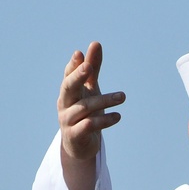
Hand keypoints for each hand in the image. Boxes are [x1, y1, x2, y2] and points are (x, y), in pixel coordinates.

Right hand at [58, 41, 124, 164]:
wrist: (79, 145)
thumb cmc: (85, 112)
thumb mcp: (90, 90)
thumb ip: (93, 69)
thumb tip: (96, 43)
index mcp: (68, 91)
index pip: (68, 75)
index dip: (73, 65)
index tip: (80, 53)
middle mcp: (65, 103)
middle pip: (69, 87)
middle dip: (77, 76)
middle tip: (89, 67)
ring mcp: (68, 120)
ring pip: (85, 108)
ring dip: (104, 101)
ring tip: (123, 96)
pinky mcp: (76, 135)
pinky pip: (89, 126)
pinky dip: (104, 121)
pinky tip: (118, 116)